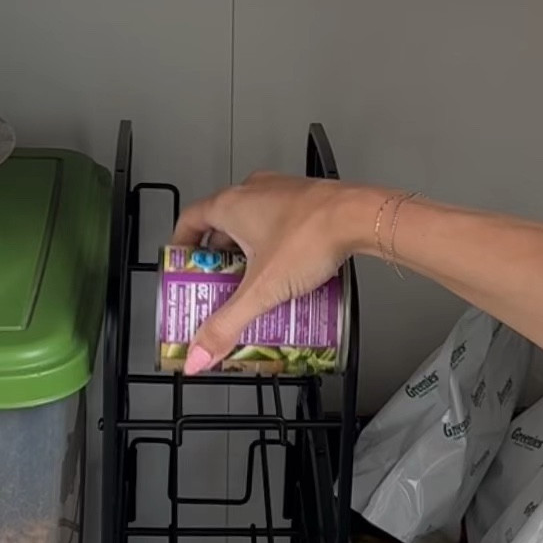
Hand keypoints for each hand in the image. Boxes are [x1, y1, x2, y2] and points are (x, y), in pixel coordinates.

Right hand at [173, 174, 377, 372]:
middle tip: (218, 286)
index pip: (189, 220)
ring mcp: (281, 193)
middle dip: (217, 259)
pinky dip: (274, 246)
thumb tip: (200, 351)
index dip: (181, 244)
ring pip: (252, 223)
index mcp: (231, 204)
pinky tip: (285, 272)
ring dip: (247, 252)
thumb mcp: (262, 289)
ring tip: (252, 284)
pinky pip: (279, 223)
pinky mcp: (306, 201)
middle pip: (220, 225)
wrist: (361, 216)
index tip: (182, 266)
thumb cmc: (312, 235)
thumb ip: (227, 324)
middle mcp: (253, 192)